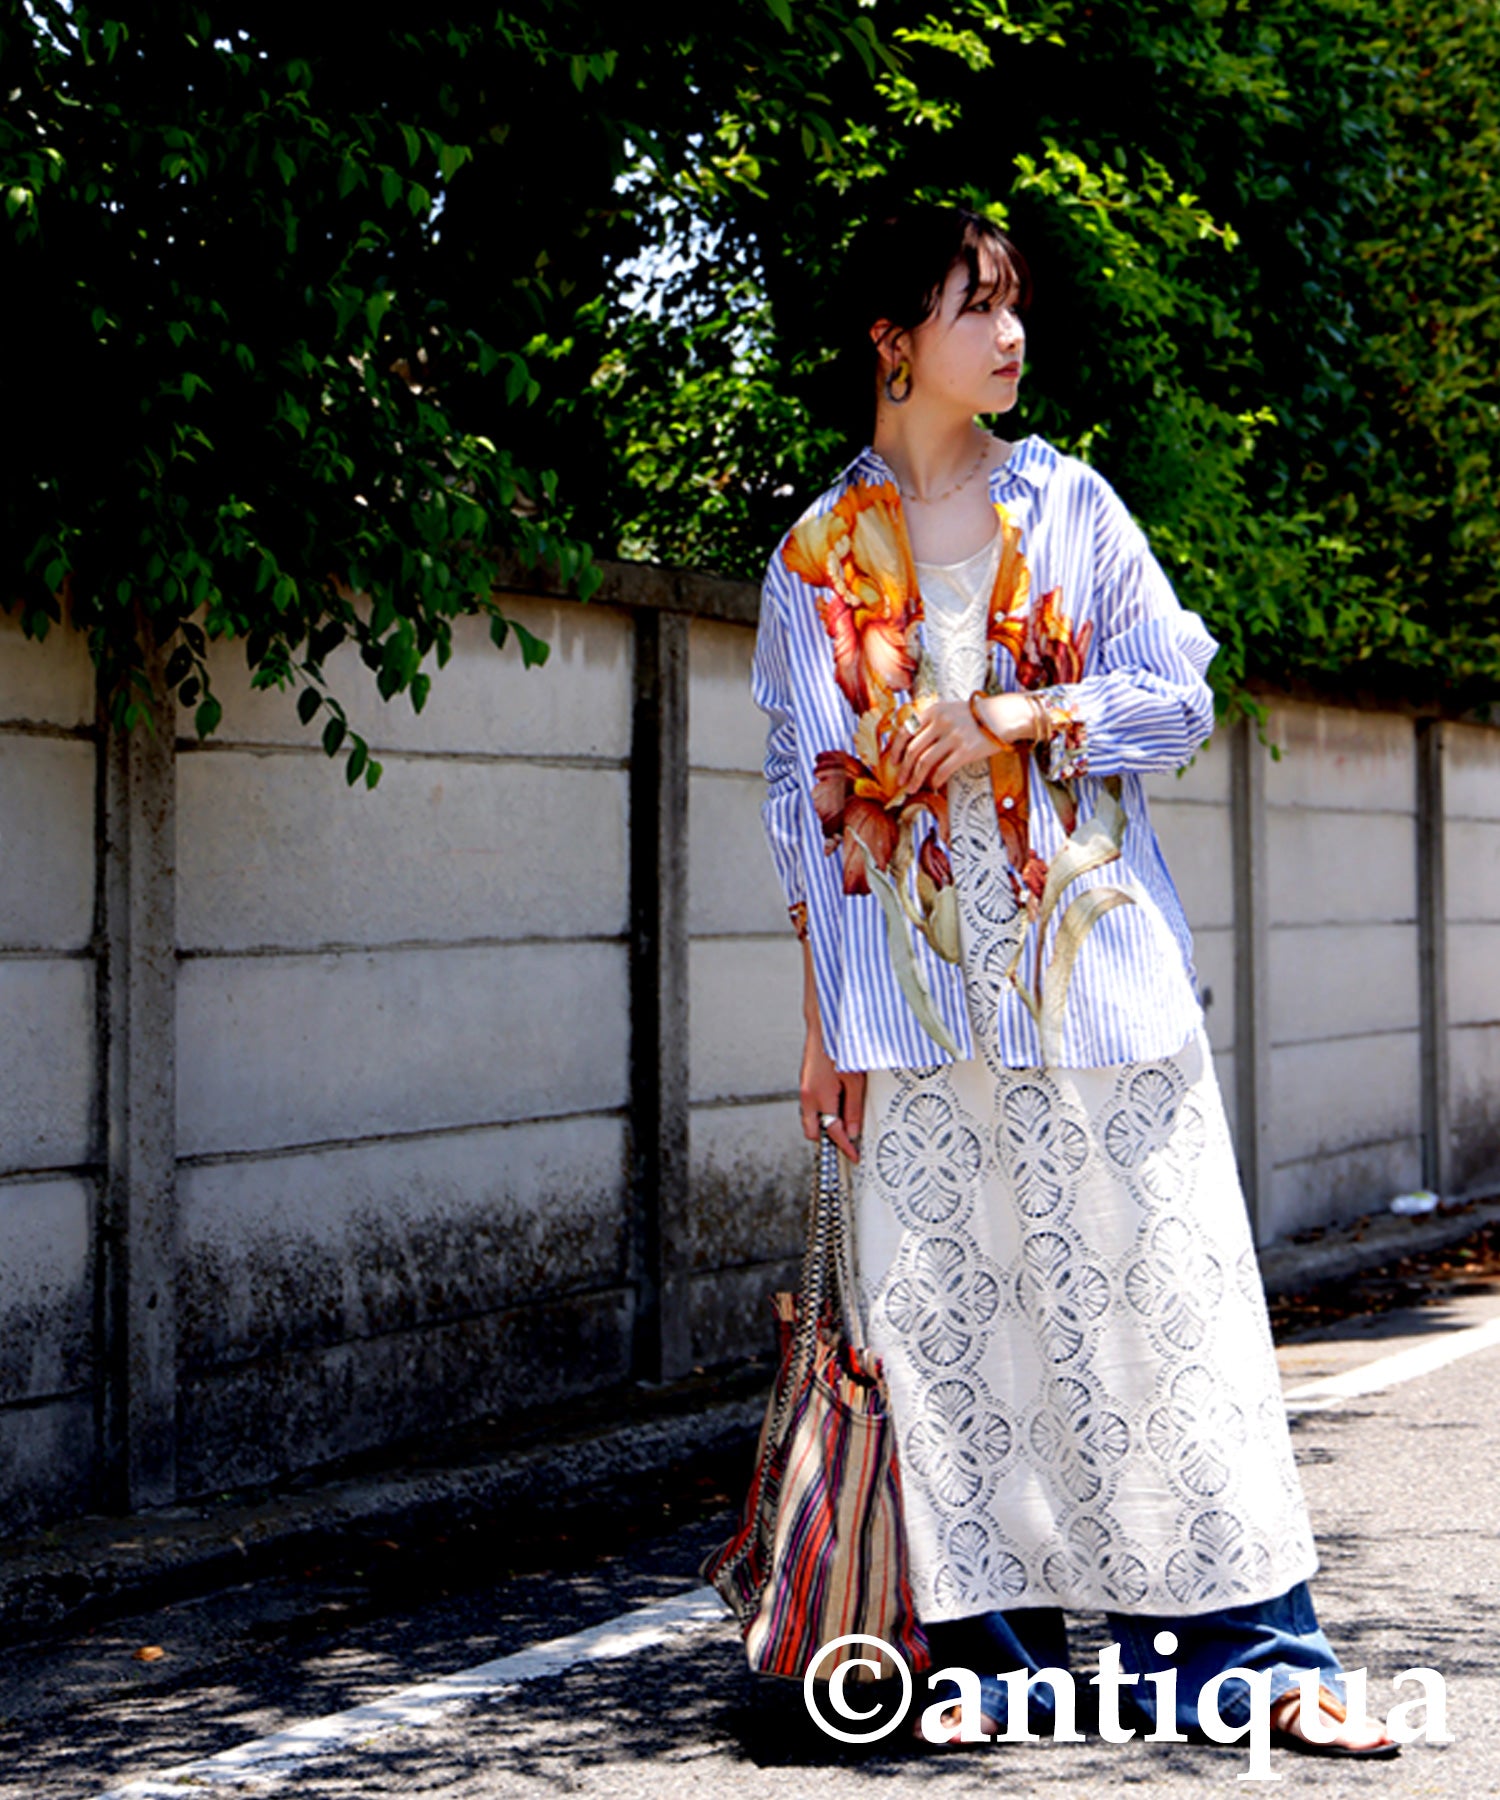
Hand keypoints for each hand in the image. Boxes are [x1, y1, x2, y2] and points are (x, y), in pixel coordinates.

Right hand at [800, 1025, 865, 1162]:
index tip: (854, 1155)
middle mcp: (807, 1095)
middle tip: (847, 1138)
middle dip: (828, 1137)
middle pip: (812, 1131)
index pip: (832, 1132)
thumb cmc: (841, 1046)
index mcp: (818, 1097)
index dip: (845, 1146)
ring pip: (811, 1117)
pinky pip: (812, 1103)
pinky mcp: (807, 1080)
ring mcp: (804, 1087)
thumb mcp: (855, 1080)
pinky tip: (838, 1098)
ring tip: (845, 1114)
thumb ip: (853, 1107)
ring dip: (826, 1120)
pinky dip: (824, 1108)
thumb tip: (852, 1130)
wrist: (825, 1023)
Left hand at [895, 693, 1032, 789]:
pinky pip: (943, 769)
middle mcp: (941, 722)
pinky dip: (935, 780)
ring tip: (912, 788)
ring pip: (925, 762)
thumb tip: (910, 747)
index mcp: (933, 711)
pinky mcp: (966, 750)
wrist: (1003, 715)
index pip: (905, 731)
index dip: (896, 749)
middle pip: (913, 750)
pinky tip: (934, 785)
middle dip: (904, 769)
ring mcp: (953, 736)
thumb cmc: (973, 716)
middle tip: (900, 781)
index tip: (894, 762)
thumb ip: (930, 723)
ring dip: (915, 778)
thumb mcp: (948, 710)